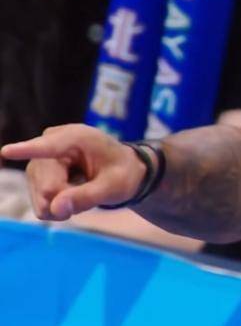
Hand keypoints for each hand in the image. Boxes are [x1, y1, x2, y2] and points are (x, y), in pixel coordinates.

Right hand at [0, 124, 145, 220]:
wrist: (120, 171)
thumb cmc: (122, 173)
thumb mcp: (115, 186)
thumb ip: (88, 196)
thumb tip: (54, 210)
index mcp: (76, 137)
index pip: (47, 147)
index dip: (26, 150)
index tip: (6, 151)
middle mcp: (50, 144)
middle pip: (48, 186)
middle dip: (69, 199)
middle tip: (91, 193)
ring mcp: (38, 161)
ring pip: (42, 198)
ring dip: (64, 205)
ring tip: (83, 192)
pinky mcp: (34, 176)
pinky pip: (40, 205)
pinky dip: (58, 208)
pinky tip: (71, 197)